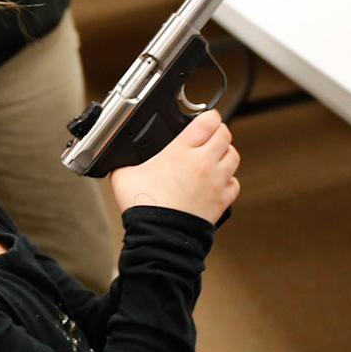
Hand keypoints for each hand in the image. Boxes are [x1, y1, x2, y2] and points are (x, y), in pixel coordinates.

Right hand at [109, 110, 239, 223]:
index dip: (208, 116)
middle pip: (225, 134)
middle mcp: (203, 163)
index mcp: (181, 151)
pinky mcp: (222, 200)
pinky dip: (228, 180)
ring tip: (213, 157)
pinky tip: (216, 182)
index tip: (203, 118)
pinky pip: (234, 183)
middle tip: (208, 136)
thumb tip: (117, 157)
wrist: (160, 236)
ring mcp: (216, 181)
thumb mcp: (123, 176)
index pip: (208, 120)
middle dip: (217, 132)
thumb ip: (123, 161)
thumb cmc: (144, 207)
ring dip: (225, 153)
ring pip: (233, 156)